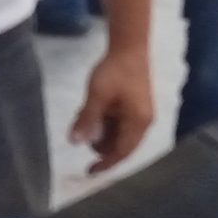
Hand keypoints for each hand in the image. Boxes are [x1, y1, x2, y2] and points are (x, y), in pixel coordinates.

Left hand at [72, 44, 153, 171]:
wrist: (129, 46)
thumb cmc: (115, 71)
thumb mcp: (97, 96)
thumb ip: (87, 120)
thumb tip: (75, 143)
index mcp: (138, 123)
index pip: (122, 152)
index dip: (105, 164)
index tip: (88, 171)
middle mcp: (143, 122)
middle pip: (120, 145)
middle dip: (99, 143)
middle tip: (80, 131)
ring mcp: (140, 114)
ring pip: (118, 134)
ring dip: (100, 131)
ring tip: (83, 117)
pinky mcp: (135, 106)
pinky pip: (119, 123)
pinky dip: (104, 122)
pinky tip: (91, 110)